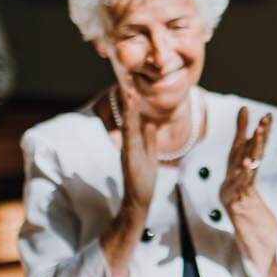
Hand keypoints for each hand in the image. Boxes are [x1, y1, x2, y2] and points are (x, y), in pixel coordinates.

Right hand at [114, 81, 158, 217]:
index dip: (133, 96)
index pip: (133, 113)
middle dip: (127, 95)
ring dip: (127, 107)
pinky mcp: (130, 158)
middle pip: (128, 114)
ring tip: (128, 89)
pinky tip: (131, 116)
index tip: (133, 77)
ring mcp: (128, 149)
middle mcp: (129, 141)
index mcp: (134, 139)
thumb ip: (149, 138)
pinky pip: (130, 139)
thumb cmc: (142, 179)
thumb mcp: (148, 153)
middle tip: (126, 74)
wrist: (138, 202)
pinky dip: (130, 126)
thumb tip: (151, 122)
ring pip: (127, 123)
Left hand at [221, 107, 272, 211]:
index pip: (261, 139)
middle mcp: (252, 163)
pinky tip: (245, 166)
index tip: (268, 115)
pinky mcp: (237, 186)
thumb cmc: (239, 167)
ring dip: (252, 155)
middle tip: (262, 126)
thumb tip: (244, 106)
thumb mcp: (239, 146)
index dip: (264, 128)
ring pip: (251, 164)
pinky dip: (244, 173)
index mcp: (253, 152)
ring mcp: (246, 175)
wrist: (236, 197)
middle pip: (257, 149)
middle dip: (259, 137)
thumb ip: (242, 127)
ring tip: (253, 147)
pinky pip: (241, 180)